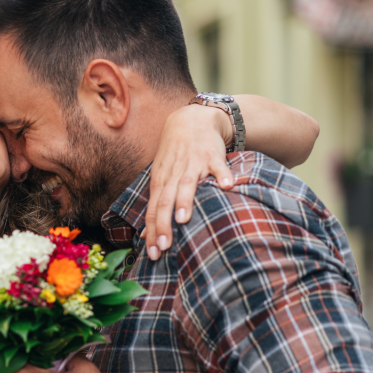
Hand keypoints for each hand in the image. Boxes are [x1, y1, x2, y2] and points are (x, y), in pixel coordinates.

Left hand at [145, 104, 235, 260]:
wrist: (192, 120)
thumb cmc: (175, 155)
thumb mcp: (161, 177)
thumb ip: (157, 204)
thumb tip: (146, 234)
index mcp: (160, 181)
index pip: (153, 209)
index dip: (152, 231)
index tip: (153, 252)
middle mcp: (173, 174)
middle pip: (165, 201)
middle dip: (163, 224)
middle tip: (164, 246)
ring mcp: (193, 163)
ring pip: (187, 184)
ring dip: (185, 201)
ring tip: (183, 219)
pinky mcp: (212, 155)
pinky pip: (218, 166)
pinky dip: (222, 174)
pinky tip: (227, 186)